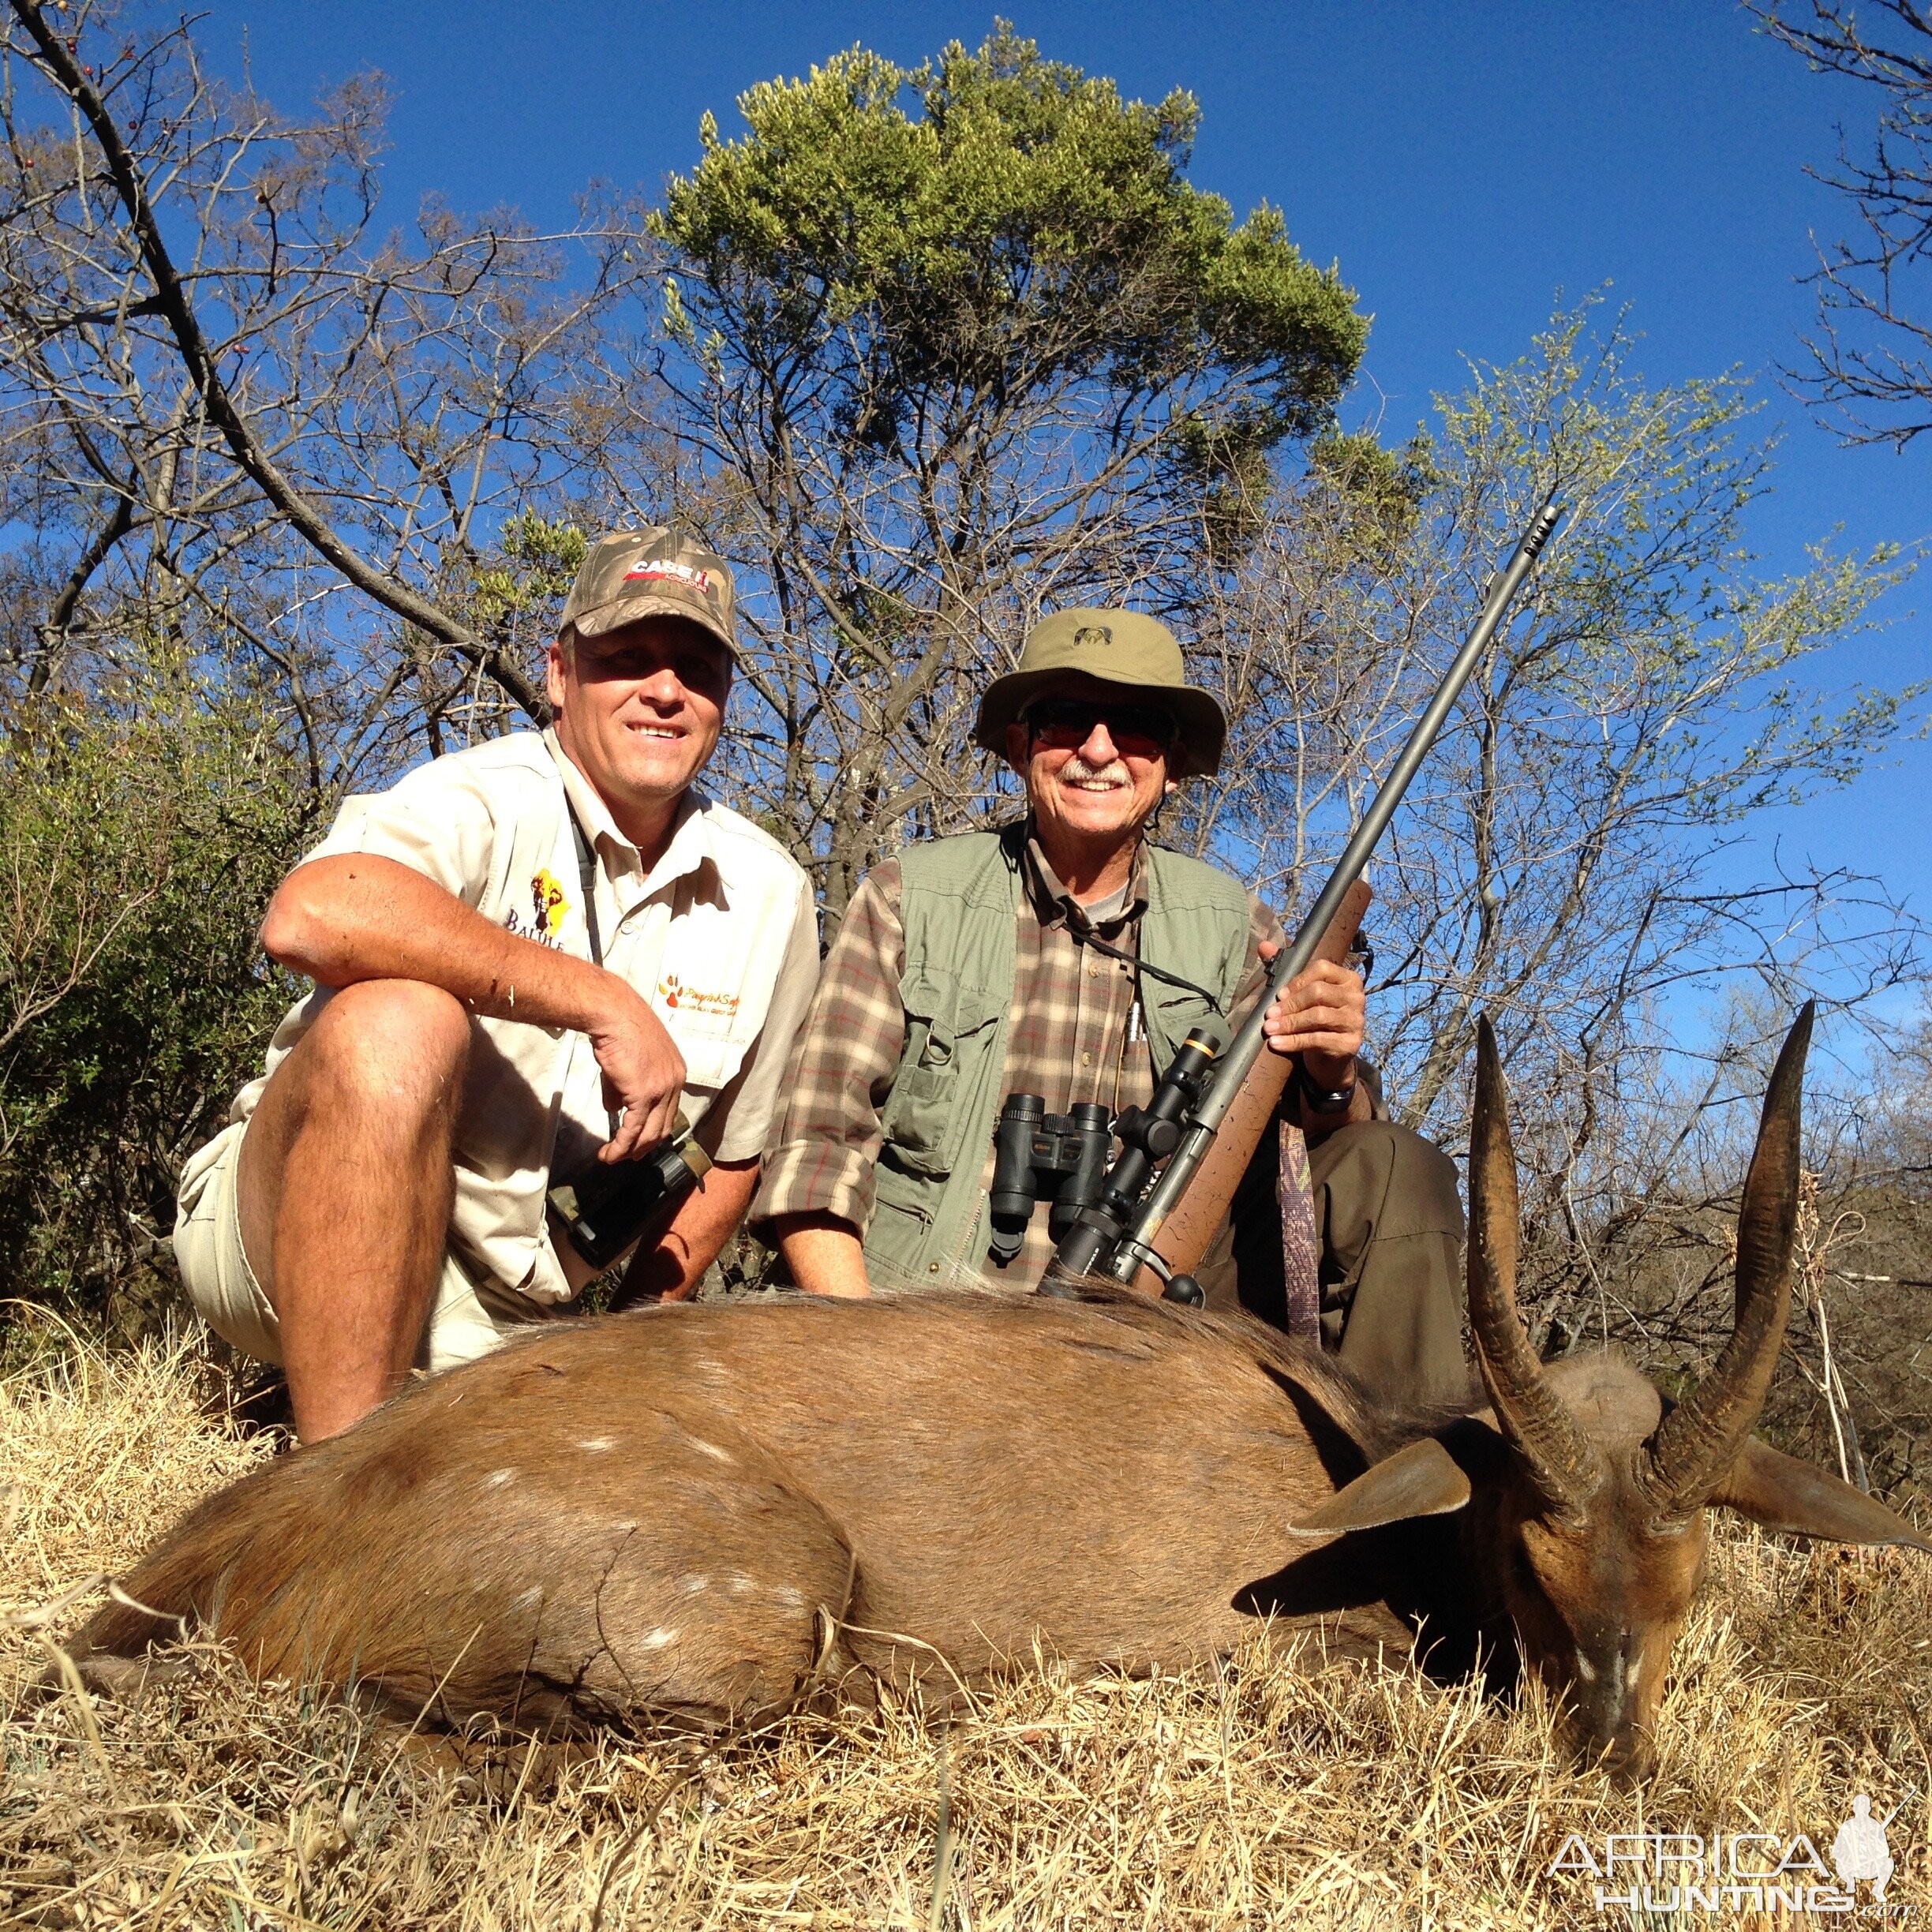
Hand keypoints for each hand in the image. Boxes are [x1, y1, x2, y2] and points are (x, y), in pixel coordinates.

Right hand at [586, 982, 686, 1160]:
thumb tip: (613, 1109)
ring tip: (613, 1159)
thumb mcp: (625, 1062)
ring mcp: (662, 1089)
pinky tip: (610, 1153)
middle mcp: (675, 1082)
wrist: (613, 1014)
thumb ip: (621, 1088)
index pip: (670, 1110)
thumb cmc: (618, 1029)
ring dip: (631, 1151)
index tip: (640, 1139)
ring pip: (650, 1133)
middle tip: (629, 1156)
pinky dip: (621, 1146)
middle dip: (645, 1146)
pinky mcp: (644, 1094)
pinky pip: (633, 1130)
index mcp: (676, 1072)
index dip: (654, 1128)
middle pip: (664, 1126)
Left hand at [1258, 947, 1364, 1089]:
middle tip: (1269, 1015)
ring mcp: (1356, 1020)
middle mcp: (1357, 997)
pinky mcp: (1351, 1043)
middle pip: (1318, 992)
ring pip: (1318, 1016)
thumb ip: (1284, 967)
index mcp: (1348, 978)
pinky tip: (1277, 1043)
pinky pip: (1318, 1039)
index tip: (1278, 995)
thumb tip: (1263, 945)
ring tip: (1269, 1029)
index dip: (1297, 981)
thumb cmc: (1315, 1019)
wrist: (1330, 1057)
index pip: (1321, 969)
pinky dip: (1293, 1041)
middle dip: (1290, 1004)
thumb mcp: (1303, 994)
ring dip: (1289, 1023)